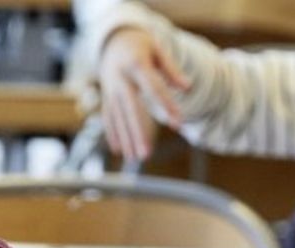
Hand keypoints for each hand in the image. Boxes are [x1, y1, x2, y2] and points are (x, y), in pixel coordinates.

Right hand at [96, 28, 188, 162]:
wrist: (114, 41)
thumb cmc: (142, 48)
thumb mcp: (158, 51)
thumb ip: (172, 70)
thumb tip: (188, 87)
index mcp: (136, 64)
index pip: (153, 88)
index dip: (166, 105)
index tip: (178, 124)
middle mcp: (120, 78)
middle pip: (131, 109)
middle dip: (138, 132)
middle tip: (146, 154)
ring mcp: (110, 89)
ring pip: (118, 117)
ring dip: (126, 139)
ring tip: (135, 159)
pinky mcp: (106, 96)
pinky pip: (108, 117)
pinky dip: (113, 133)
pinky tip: (119, 151)